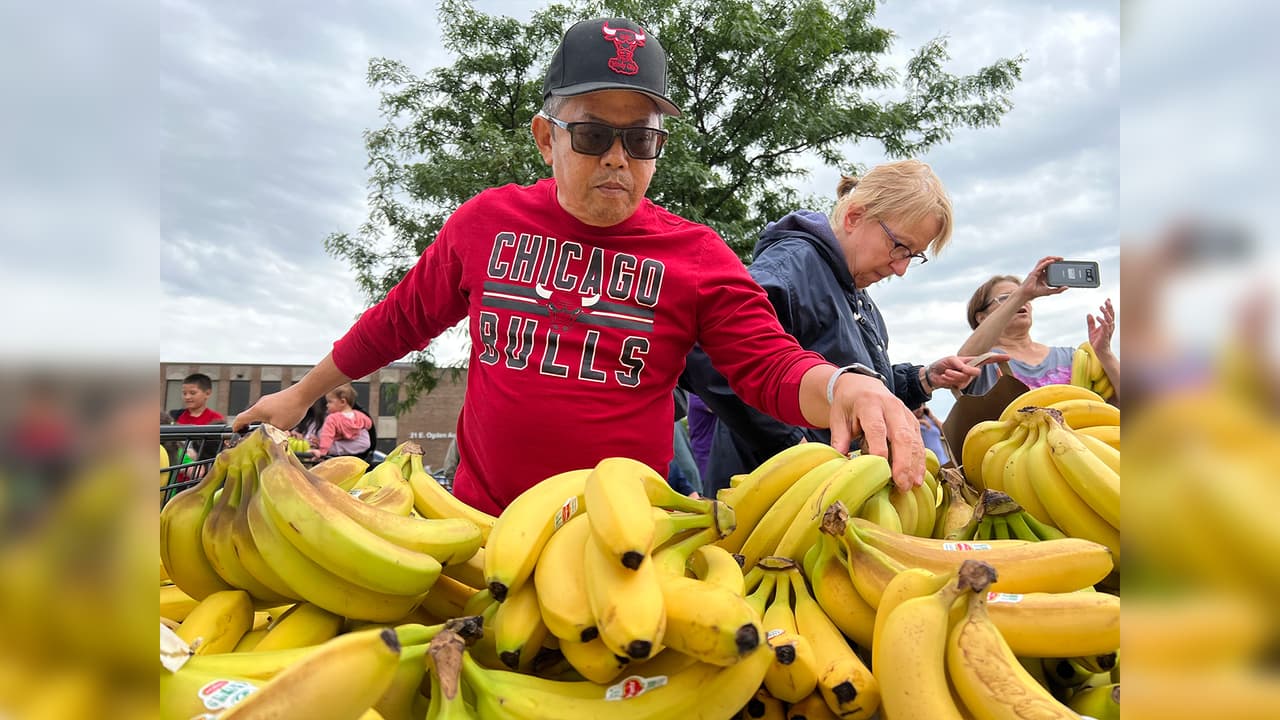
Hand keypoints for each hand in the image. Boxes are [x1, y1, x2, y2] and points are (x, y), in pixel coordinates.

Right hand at [231, 385, 312, 433]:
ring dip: (259, 423)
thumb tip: (267, 438)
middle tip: (250, 435)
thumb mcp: (279, 427)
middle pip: (248, 416)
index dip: (236, 428)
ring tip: (266, 431)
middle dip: (248, 427)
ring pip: (259, 414)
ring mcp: (267, 401)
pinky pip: (267, 410)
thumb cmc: (291, 408)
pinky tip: (276, 423)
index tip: (235, 434)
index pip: (239, 419)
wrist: (304, 393)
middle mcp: (260, 404)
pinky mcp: (275, 400)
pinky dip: (267, 418)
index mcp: (257, 411)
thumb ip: (271, 434)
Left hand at [827, 372, 923, 491]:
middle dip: (903, 462)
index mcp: (869, 404)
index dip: (879, 450)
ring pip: (914, 440)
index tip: (880, 471)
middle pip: (901, 435)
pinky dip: (919, 460)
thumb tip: (840, 461)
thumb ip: (839, 438)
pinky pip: (919, 441)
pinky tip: (918, 476)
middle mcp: (891, 407)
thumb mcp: (838, 417)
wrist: (862, 385)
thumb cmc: (848, 404)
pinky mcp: (912, 422)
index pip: (876, 428)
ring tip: (912, 485)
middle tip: (901, 484)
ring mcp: (905, 413)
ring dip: (914, 464)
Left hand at [922, 354, 1010, 391]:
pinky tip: (945, 378)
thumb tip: (976, 373)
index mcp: (971, 361)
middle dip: (961, 372)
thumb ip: (964, 366)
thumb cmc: (942, 364)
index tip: (1008, 357)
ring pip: (965, 379)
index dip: (998, 358)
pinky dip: (949, 380)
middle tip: (949, 369)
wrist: (932, 374)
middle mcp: (971, 370)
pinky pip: (958, 384)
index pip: (987, 359)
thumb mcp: (952, 360)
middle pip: (975, 373)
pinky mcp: (960, 386)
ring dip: (953, 376)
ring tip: (946, 373)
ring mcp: (966, 379)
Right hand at [1018, 256, 1070, 301]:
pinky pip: (1040, 265)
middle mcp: (1040, 272)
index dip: (1056, 264)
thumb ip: (1058, 290)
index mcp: (1043, 275)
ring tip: (1057, 258)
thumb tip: (1067, 287)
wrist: (1027, 294)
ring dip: (1050, 258)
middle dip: (1054, 259)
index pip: (1050, 267)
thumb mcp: (1050, 291)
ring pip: (1043, 261)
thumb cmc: (1036, 293)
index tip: (1062, 263)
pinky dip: (1046, 262)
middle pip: (1047, 262)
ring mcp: (1037, 271)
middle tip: (1062, 259)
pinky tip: (1052, 261)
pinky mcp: (1034, 272)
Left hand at [1087, 298, 1115, 355]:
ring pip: (1109, 319)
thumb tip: (1089, 314)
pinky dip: (1102, 321)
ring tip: (1101, 307)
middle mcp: (1109, 326)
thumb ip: (1091, 322)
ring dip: (1105, 313)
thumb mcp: (1092, 330)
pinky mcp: (1105, 334)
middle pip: (1111, 315)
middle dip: (1110, 307)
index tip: (1107, 300)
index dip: (1108, 306)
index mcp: (1107, 324)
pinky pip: (1105, 326)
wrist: (1099, 351)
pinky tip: (1098, 317)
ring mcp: (1108, 330)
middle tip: (1107, 301)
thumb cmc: (1098, 341)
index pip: (1109, 313)